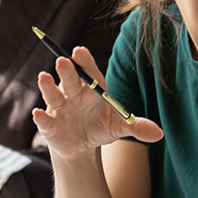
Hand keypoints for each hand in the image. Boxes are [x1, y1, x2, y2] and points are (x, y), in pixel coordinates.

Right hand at [32, 46, 162, 163]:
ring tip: (44, 76)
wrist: (82, 147)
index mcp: (92, 89)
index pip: (88, 72)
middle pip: (70, 79)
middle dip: (67, 70)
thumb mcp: (119, 127)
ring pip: (53, 94)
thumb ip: (137, 127)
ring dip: (48, 86)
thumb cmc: (100, 127)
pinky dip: (40, 117)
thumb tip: (159, 134)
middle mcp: (73, 94)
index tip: (79, 50)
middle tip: (63, 60)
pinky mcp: (50, 125)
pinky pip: (44, 119)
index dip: (84, 61)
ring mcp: (60, 108)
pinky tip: (37, 113)